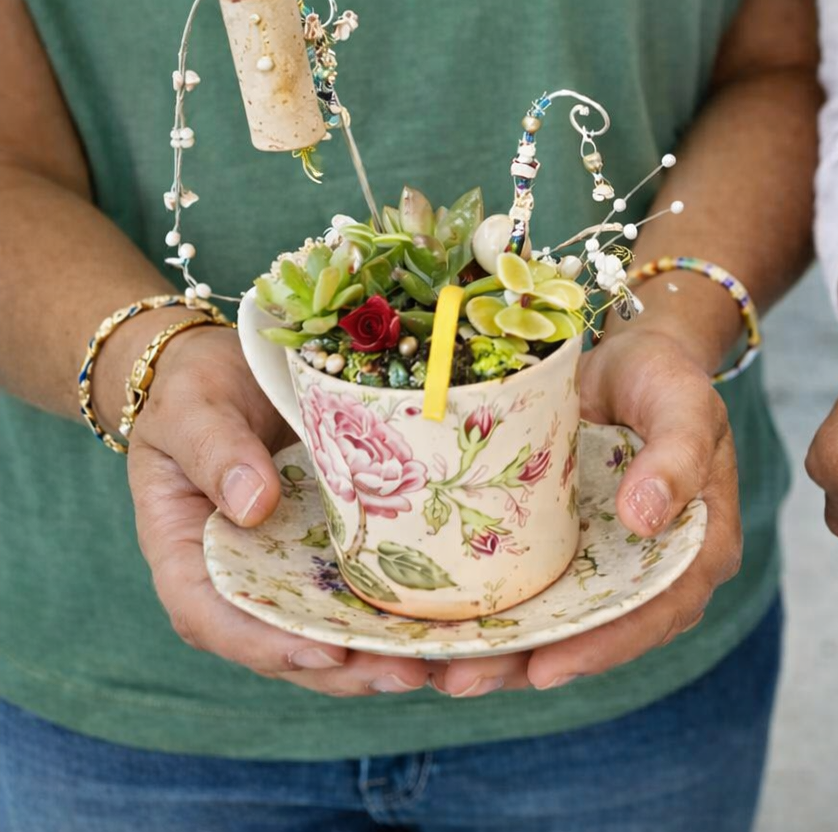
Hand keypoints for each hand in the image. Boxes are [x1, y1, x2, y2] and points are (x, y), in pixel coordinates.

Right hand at [126, 325, 433, 694]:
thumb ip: (216, 452)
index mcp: (187, 556)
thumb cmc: (197, 389)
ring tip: (439, 661)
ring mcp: (289, 570)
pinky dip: (399, 614)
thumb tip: (254, 505)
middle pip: (284, 643)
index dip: (268, 646)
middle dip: (346, 669)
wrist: (231, 368)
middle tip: (408, 671)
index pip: (213, 619)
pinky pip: (362, 594)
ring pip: (330, 632)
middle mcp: (240, 578)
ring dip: (381, 654)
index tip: (324, 655)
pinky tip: (448, 621)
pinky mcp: (331, 553)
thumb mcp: (193, 409)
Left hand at [435, 328, 741, 694]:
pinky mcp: (557, 555)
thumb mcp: (684, 405)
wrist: (624, 359)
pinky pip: (522, 594)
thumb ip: (677, 456)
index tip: (546, 666)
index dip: (603, 647)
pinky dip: (478, 615)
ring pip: (551, 626)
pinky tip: (424, 628)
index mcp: (697, 550)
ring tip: (430, 669)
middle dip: (523, 665)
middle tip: (460, 681)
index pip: (656, 613)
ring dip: (491, 654)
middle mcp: (648, 574)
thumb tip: (645, 518)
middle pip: (593, 637)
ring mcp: (600, 568)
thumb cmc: (664, 378)